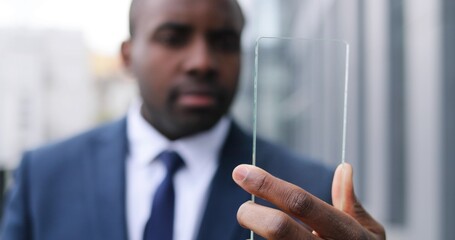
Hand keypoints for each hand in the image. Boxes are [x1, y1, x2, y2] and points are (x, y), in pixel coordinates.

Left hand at [232, 163, 384, 239]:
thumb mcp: (368, 231)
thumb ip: (350, 202)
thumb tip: (344, 168)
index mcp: (347, 233)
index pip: (300, 203)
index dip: (267, 185)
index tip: (241, 172)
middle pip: (278, 228)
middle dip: (251, 214)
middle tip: (244, 208)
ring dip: (256, 232)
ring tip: (258, 225)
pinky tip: (263, 239)